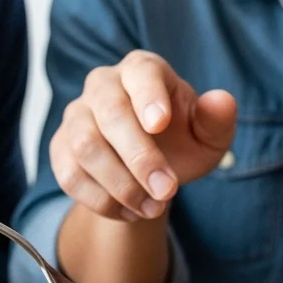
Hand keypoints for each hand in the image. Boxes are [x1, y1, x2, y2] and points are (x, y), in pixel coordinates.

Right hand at [51, 51, 237, 220]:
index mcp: (143, 70)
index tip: (160, 124)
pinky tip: (129, 212)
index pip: (142, 73)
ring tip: (153, 208)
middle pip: (110, 113)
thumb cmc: (183, 140)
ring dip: (121, 184)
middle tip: (167, 191)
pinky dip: (100, 200)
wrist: (149, 168)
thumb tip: (222, 101)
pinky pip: (70, 174)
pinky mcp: (61, 147)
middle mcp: (104, 84)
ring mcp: (77, 114)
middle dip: (139, 157)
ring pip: (85, 146)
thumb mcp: (208, 135)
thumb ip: (216, 119)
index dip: (148, 97)